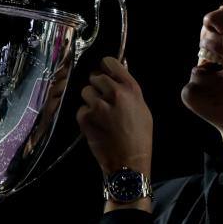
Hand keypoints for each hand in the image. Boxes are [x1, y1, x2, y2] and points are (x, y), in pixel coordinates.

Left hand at [76, 57, 152, 175]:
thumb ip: (129, 89)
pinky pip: (81, 108)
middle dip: (97, 86)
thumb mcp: (142, 108)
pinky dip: (85, 115)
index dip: (105, 67)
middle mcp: (114, 93)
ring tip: (99, 113)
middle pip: (95, 77)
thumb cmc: (140, 136)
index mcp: (130, 88)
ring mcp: (98, 105)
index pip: (110, 63)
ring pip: (86, 91)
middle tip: (102, 98)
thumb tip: (118, 73)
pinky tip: (96, 124)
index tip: (104, 72)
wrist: (129, 161)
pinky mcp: (85, 118)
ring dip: (90, 100)